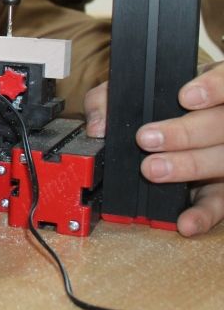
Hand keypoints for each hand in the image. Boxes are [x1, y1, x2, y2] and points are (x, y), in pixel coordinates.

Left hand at [84, 64, 223, 235]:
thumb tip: (98, 126)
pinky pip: (219, 204)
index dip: (212, 88)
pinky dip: (203, 214)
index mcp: (213, 92)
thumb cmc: (157, 106)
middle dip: (185, 133)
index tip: (185, 97)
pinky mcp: (221, 189)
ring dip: (189, 166)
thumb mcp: (133, 92)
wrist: (178, 124)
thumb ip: (110, 99)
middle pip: (221, 126)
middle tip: (146, 139)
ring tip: (152, 169)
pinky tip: (185, 221)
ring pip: (222, 160)